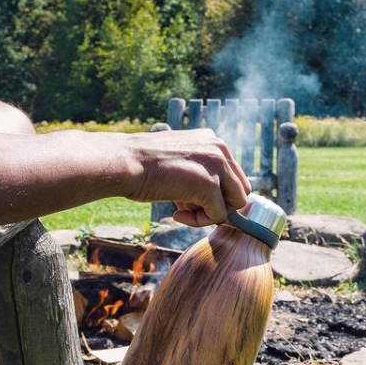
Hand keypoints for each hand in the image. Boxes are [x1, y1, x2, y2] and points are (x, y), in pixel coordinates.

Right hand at [125, 129, 250, 226]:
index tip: (190, 199)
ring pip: (236, 205)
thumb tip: (212, 204)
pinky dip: (200, 222)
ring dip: (211, 215)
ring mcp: (217, 166)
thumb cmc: (143, 166)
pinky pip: (219, 216)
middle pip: (240, 190)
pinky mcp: (210, 185)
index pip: (233, 176)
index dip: (216, 195)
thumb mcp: (179, 163)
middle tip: (189, 209)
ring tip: (183, 212)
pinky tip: (176, 215)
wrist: (124, 162)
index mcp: (213, 142)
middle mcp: (220, 149)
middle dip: (219, 205)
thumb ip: (199, 176)